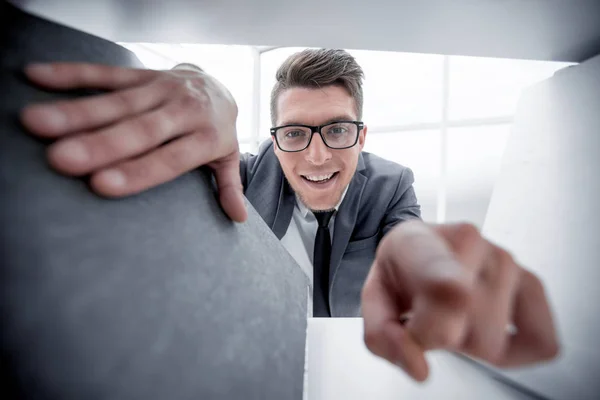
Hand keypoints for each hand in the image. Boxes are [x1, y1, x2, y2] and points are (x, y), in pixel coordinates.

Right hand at [21, 63, 246, 221]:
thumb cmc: (215, 131)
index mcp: (205, 137)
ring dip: (76, 111)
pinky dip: (71, 74)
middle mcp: (183, 110)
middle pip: (139, 129)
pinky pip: (105, 72)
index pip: (169, 159)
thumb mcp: (226, 157)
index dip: (137, 172)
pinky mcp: (140, 73)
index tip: (101, 186)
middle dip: (100, 144)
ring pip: (117, 100)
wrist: (218, 84)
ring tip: (37, 123)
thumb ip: (228, 186)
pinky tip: (38, 78)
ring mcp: (160, 88)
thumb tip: (237, 219)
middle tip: (61, 160)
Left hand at [361, 221, 558, 380]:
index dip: (448, 289)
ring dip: (467, 342)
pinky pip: (541, 342)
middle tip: (425, 314)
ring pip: (492, 346)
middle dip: (432, 337)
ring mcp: (506, 262)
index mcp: (418, 243)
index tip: (457, 293)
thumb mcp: (374, 300)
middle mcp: (470, 245)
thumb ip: (381, 335)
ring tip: (453, 314)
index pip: (440, 273)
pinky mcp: (532, 285)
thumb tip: (418, 365)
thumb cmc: (401, 271)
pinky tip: (487, 329)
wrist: (420, 246)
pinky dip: (517, 352)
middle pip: (454, 333)